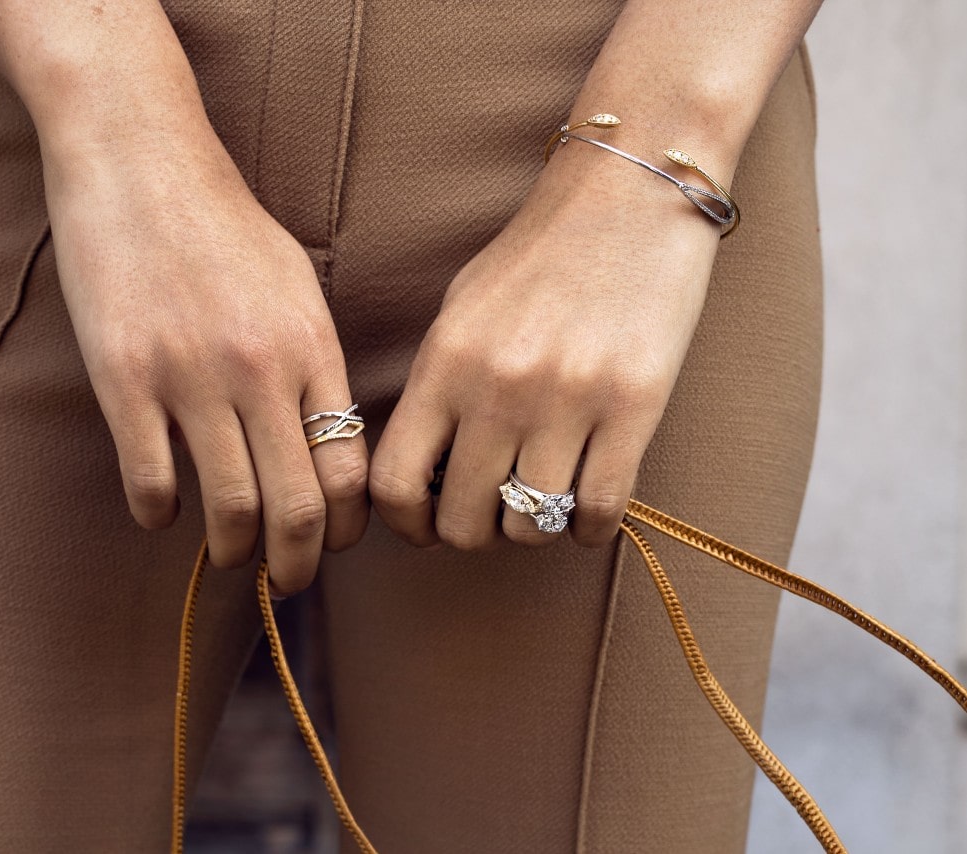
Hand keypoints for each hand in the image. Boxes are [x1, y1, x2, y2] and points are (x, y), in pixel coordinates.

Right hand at [44, 142, 368, 594]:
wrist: (139, 160)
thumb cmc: (223, 223)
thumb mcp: (296, 285)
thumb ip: (316, 363)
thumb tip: (327, 440)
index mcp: (312, 349)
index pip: (350, 471)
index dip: (345, 529)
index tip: (331, 542)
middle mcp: (261, 371)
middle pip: (298, 507)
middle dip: (297, 565)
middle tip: (285, 582)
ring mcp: (191, 378)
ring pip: (229, 508)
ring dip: (230, 552)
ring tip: (227, 556)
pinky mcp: (125, 379)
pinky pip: (150, 481)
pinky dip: (158, 514)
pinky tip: (161, 511)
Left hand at [369, 137, 722, 549]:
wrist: (630, 193)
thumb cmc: (540, 255)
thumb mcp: (461, 311)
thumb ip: (438, 387)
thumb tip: (424, 468)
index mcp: (444, 362)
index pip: (395, 482)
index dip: (404, 524)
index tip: (423, 525)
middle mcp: (498, 387)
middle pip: (462, 519)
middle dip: (471, 532)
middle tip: (489, 514)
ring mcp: (567, 399)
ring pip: (532, 524)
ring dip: (532, 530)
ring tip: (540, 503)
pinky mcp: (634, 406)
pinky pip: (600, 510)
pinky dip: (589, 529)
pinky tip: (587, 511)